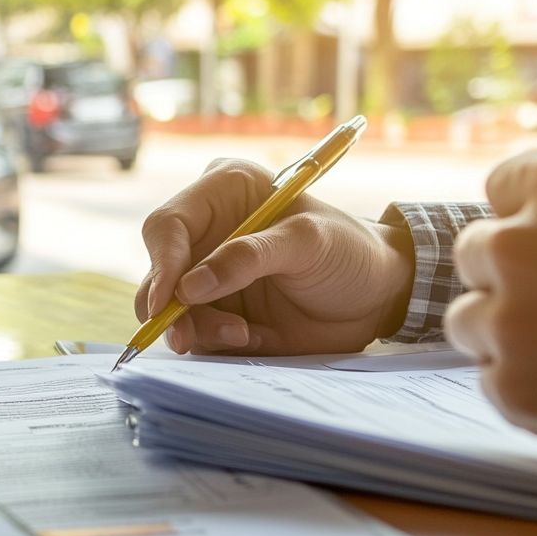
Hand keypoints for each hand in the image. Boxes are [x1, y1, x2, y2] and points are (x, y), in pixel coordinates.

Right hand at [136, 159, 414, 354]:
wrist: (376, 295)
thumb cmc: (348, 250)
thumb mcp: (307, 242)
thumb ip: (248, 257)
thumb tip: (189, 287)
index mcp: (223, 193)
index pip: (168, 225)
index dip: (162, 262)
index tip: (169, 299)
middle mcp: (206, 233)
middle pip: (160, 272)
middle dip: (171, 307)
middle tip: (185, 336)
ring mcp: (208, 275)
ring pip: (171, 309)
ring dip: (196, 329)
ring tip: (242, 334)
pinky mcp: (217, 311)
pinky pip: (194, 333)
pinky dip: (214, 342)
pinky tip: (251, 336)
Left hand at [446, 150, 536, 458]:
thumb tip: (517, 201)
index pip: (506, 184)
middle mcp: (520, 243)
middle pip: (475, 251)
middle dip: (516, 274)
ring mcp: (511, 320)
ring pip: (468, 318)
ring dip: (510, 332)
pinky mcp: (516, 387)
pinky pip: (493, 379)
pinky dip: (531, 387)